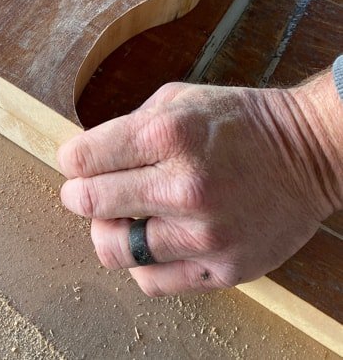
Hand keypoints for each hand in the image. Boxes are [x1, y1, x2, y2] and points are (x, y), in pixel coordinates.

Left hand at [58, 75, 341, 295]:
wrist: (308, 152)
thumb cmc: (238, 122)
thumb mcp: (180, 99)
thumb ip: (129, 125)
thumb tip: (85, 155)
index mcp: (168, 135)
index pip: (82, 158)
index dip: (71, 159)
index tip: (76, 162)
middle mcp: (183, 187)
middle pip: (88, 204)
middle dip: (79, 193)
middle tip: (88, 189)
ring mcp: (204, 234)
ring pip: (112, 249)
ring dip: (107, 231)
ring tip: (123, 216)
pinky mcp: (221, 269)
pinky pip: (151, 280)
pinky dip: (142, 261)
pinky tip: (156, 238)